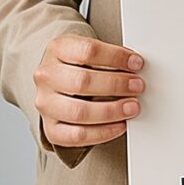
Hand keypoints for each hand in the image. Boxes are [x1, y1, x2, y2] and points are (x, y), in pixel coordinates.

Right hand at [33, 33, 144, 147]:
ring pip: (79, 112)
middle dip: (116, 85)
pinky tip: (120, 125)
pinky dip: (102, 133)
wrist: (58, 84)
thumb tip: (136, 68)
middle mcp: (46, 76)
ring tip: (132, 107)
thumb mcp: (89, 51)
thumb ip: (109, 58)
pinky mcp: (51, 128)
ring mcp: (46, 103)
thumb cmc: (79, 66)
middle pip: (83, 81)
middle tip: (138, 86)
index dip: (116, 57)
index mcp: (57, 49)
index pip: (88, 51)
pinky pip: (77, 136)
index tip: (136, 63)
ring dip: (112, 111)